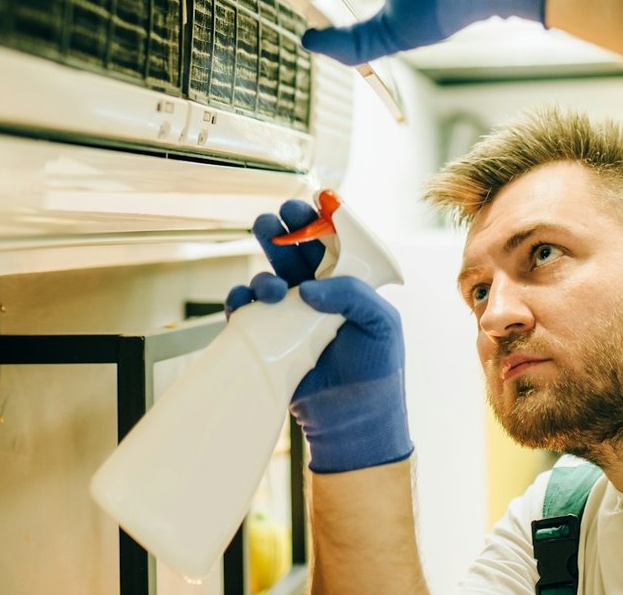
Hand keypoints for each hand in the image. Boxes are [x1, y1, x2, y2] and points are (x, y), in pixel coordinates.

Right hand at [225, 204, 411, 473]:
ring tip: (273, 288)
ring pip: (268, 277)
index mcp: (347, 282)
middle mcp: (316, 292)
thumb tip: (308, 289)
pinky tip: (247, 302)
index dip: (316, 219)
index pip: (329, 240)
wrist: (354, 420)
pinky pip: (247, 311)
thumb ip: (352, 295)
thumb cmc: (377, 369)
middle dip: (280, 231)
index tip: (307, 203)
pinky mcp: (268, 338)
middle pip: (292, 250)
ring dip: (264, 271)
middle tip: (272, 222)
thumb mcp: (381, 323)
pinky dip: (241, 300)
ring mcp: (290, 315)